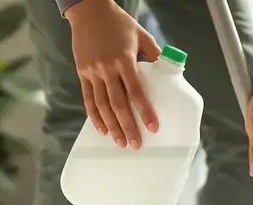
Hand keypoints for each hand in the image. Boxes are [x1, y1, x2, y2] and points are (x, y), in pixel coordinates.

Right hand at [65, 0, 161, 148]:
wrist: (89, 11)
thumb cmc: (118, 23)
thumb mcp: (141, 35)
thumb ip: (155, 54)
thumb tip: (170, 71)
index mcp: (124, 59)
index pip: (136, 90)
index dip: (145, 110)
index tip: (152, 127)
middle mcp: (107, 68)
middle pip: (118, 103)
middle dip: (128, 126)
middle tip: (136, 144)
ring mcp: (93, 72)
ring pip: (102, 105)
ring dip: (112, 126)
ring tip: (120, 142)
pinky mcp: (82, 73)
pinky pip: (88, 99)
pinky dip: (94, 116)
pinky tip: (102, 129)